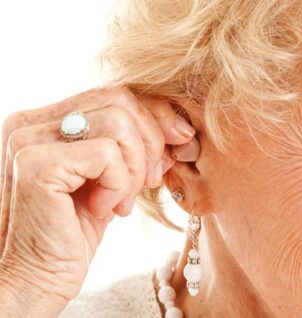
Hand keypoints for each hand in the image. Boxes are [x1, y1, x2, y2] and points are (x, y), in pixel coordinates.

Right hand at [0, 86, 196, 316]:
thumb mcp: (112, 180)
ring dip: (135, 167)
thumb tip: (179, 128)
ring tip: (123, 200)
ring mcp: (30, 140)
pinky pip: (107, 155)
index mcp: (48, 121)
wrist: (38, 279)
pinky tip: (106, 210)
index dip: (156, 115)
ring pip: (119, 124)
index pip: (115, 94)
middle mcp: (33, 123)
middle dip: (151, 141)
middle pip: (120, 100)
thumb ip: (135, 149)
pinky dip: (119, 184)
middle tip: (149, 181)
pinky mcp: (38, 165)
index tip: (179, 140)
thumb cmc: (74, 230)